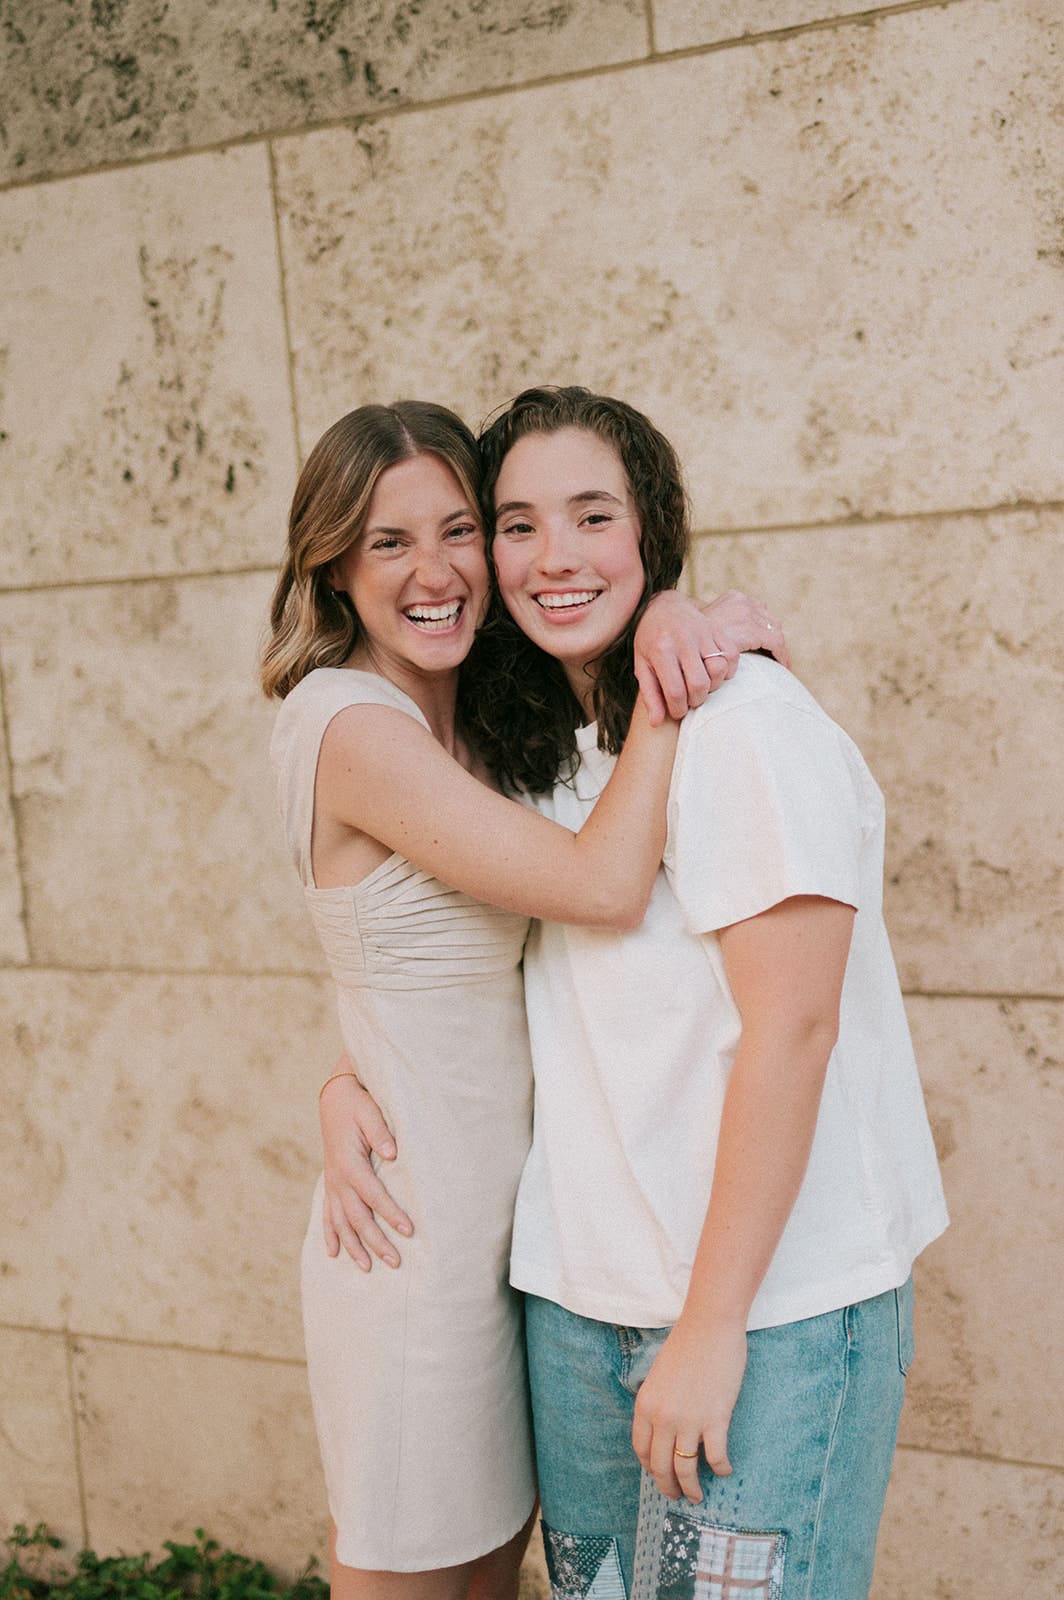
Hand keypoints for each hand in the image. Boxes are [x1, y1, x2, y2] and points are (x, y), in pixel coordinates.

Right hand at [319, 1065, 412, 1269]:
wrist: (335, 1098)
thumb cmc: (357, 1104)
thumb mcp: (370, 1112)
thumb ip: (380, 1133)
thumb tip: (393, 1153)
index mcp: (349, 1163)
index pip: (373, 1195)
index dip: (390, 1213)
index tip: (408, 1230)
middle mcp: (338, 1178)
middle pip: (357, 1217)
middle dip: (375, 1241)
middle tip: (395, 1261)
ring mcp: (332, 1183)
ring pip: (341, 1222)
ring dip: (354, 1246)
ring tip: (367, 1269)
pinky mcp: (331, 1183)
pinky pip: (327, 1214)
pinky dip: (330, 1235)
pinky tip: (334, 1254)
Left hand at [631, 1317, 746, 1502]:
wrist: (710, 1326)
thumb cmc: (687, 1345)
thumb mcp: (659, 1376)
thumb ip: (658, 1403)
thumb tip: (664, 1430)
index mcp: (646, 1405)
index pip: (641, 1450)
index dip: (650, 1468)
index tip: (659, 1475)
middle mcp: (662, 1417)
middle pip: (660, 1466)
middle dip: (668, 1486)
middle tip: (677, 1495)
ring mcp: (689, 1420)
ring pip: (685, 1469)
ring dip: (692, 1489)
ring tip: (698, 1496)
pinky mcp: (715, 1419)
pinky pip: (716, 1457)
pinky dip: (721, 1469)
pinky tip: (725, 1470)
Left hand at [633, 590, 788, 724]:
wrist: (662, 607)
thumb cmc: (650, 641)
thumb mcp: (642, 666)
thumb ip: (650, 695)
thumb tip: (657, 724)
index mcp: (661, 649)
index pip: (675, 691)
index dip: (678, 709)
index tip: (677, 711)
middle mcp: (683, 639)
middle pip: (699, 684)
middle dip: (696, 700)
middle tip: (690, 699)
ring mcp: (702, 632)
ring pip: (718, 670)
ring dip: (712, 686)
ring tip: (701, 685)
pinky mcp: (717, 629)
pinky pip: (732, 656)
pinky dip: (727, 670)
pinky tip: (714, 672)